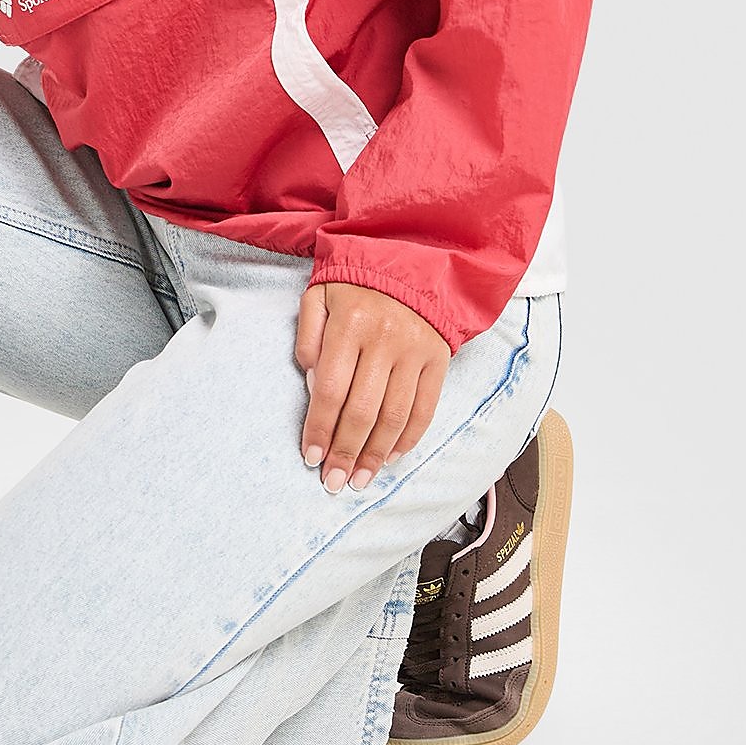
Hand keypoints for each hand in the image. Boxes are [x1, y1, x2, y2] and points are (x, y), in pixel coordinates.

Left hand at [294, 281, 450, 493]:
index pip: (330, 389)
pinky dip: (408, 439)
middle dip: (345, 452)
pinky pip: (425, 409)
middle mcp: (384, 339)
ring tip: (360, 479)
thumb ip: (307, 338)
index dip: (319, 427)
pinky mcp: (437, 360)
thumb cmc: (355, 285)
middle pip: (362, 410)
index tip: (310, 457)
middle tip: (333, 482)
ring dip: (376, 455)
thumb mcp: (318, 297)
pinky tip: (390, 457)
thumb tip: (311, 384)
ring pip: (394, 416)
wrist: (411, 263)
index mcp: (349, 322)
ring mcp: (414, 351)